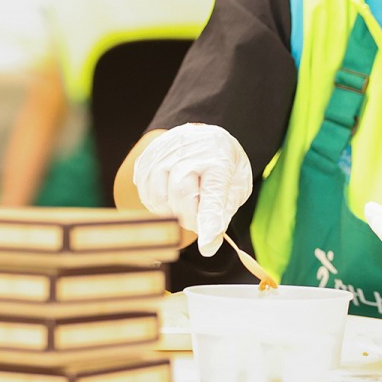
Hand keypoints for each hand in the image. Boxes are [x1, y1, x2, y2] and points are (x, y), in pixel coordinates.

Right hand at [133, 123, 252, 256]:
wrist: (202, 135)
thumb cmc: (221, 163)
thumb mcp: (237, 183)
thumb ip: (224, 210)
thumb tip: (211, 242)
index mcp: (218, 158)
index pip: (213, 193)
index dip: (209, 221)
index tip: (208, 246)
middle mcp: (187, 153)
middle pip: (181, 196)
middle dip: (191, 218)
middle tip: (201, 220)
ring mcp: (162, 156)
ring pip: (161, 199)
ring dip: (175, 212)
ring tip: (189, 203)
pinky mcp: (144, 163)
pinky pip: (147, 196)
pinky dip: (161, 206)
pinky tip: (173, 197)